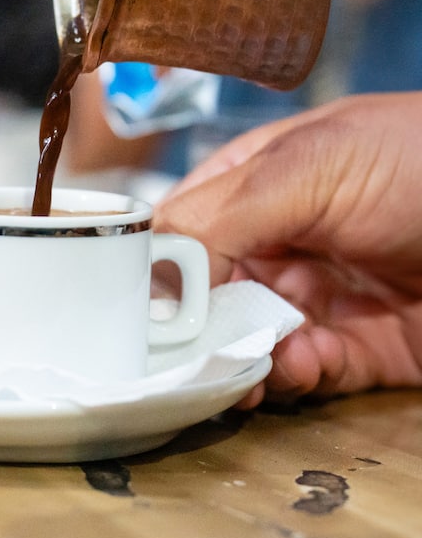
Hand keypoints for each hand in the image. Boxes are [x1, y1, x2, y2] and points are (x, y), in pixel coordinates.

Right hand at [154, 93, 421, 405]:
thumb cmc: (421, 160)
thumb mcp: (311, 164)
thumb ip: (223, 214)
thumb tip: (153, 271)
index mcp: (257, 182)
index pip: (181, 227)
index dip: (156, 267)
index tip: (143, 307)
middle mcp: (281, 241)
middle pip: (206, 294)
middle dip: (193, 325)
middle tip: (184, 353)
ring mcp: (319, 297)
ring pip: (248, 342)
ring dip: (237, 359)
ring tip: (241, 368)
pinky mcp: (358, 349)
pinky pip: (303, 373)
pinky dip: (289, 378)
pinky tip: (294, 366)